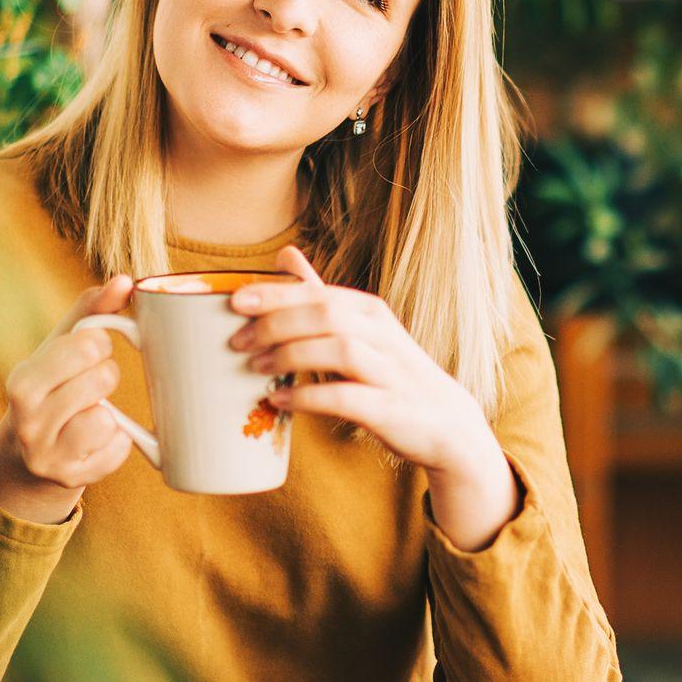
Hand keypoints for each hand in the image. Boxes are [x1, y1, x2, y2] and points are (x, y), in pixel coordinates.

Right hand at [0, 276, 136, 524]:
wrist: (24, 460)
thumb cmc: (49, 390)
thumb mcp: (58, 349)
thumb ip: (90, 312)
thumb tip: (125, 280)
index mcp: (23, 382)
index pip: (86, 345)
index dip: (99, 345)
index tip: (89, 353)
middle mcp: (29, 421)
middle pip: (102, 379)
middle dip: (105, 377)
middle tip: (90, 385)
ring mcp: (50, 455)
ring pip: (108, 419)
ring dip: (110, 413)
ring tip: (91, 413)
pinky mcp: (74, 479)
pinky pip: (120, 448)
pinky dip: (117, 442)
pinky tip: (95, 441)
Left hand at [228, 246, 491, 475]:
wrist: (446, 426)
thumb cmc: (391, 375)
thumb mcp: (361, 330)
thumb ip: (322, 296)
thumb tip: (285, 255)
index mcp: (370, 312)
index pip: (319, 293)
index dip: (275, 294)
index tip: (234, 302)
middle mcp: (383, 335)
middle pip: (326, 315)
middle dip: (276, 324)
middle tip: (238, 341)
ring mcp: (390, 372)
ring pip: (339, 349)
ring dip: (292, 356)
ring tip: (257, 368)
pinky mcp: (390, 409)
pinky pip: (346, 398)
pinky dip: (308, 397)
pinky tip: (280, 401)